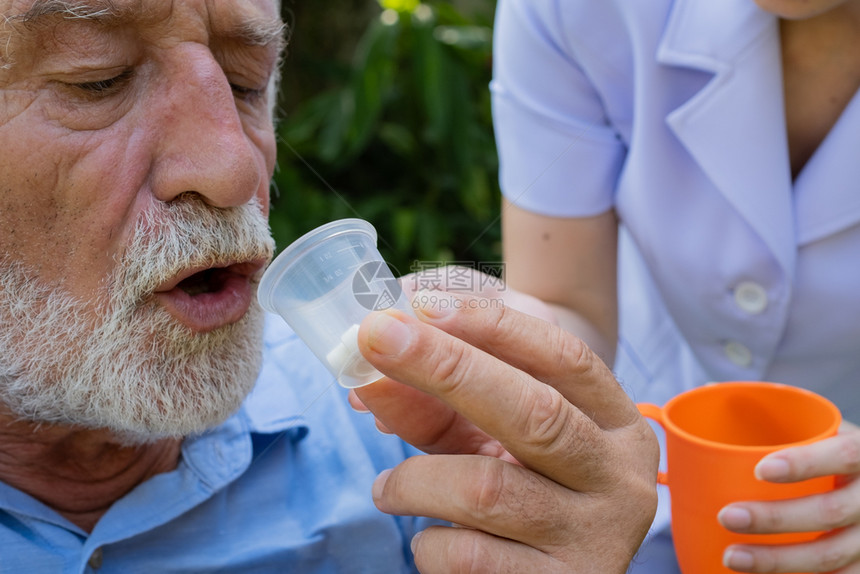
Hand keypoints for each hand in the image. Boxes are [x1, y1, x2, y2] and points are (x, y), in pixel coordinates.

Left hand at [354, 290, 658, 572]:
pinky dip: (428, 543)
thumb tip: (370, 374)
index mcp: (617, 423)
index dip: (493, 326)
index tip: (422, 306)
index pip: (565, 357)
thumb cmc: (519, 488)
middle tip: (372, 338)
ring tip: (386, 487)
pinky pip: (467, 556)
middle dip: (443, 367)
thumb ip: (442, 402)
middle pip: (532, 412)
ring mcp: (596, 539)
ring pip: (484, 489)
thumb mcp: (495, 438)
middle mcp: (620, 478)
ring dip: (411, 479)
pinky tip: (429, 537)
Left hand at [719, 421, 859, 572]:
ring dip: (778, 561)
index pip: (844, 455)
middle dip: (775, 519)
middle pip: (830, 512)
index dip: (805, 463)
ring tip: (732, 557)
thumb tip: (702, 397)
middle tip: (727, 516)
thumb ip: (775, 420)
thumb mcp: (820, 430)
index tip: (760, 471)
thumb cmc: (830, 454)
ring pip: (831, 555)